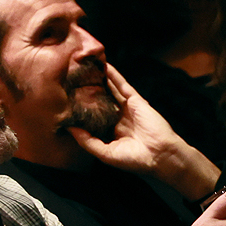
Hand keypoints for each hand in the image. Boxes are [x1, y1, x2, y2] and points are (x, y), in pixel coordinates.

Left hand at [67, 61, 218, 199]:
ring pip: (110, 90)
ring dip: (100, 79)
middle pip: (99, 101)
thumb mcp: (105, 153)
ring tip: (86, 67)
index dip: (80, 109)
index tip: (65, 100)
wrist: (160, 155)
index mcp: (110, 133)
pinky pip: (122, 85)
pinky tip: (104, 66)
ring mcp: (127, 109)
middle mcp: (117, 119)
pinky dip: (114, 75)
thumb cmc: (134, 159)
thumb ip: (87, 141)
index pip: (92, 117)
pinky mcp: (136, 101)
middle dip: (87, 91)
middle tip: (72, 79)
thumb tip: (69, 127)